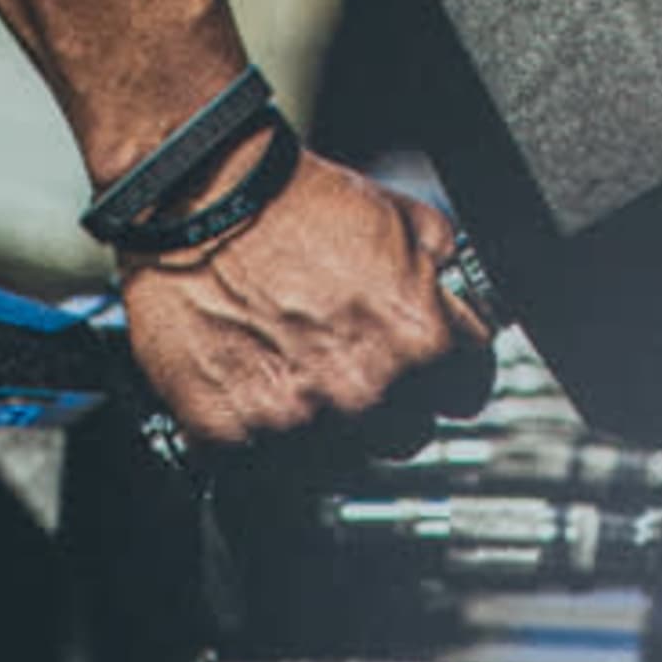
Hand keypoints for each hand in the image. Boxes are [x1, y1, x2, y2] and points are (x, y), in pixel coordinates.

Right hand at [119, 151, 477, 452]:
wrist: (194, 199)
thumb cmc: (288, 201)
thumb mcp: (398, 216)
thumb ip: (440, 273)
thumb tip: (463, 300)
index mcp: (417, 342)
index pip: (466, 392)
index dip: (443, 371)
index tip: (419, 362)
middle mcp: (363, 392)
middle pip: (406, 435)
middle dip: (386, 403)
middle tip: (345, 357)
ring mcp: (295, 421)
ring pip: (339, 461)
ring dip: (324, 426)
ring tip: (292, 365)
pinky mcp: (230, 435)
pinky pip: (261, 461)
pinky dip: (255, 431)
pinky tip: (247, 381)